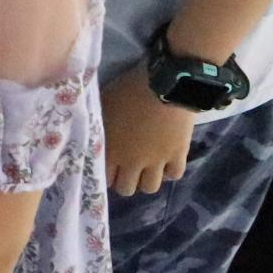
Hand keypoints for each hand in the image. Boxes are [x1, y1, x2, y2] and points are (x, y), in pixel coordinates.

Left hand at [102, 75, 197, 197]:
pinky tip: (167, 160)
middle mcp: (133, 162)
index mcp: (112, 150)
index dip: (108, 173)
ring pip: (150, 188)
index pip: (105, 178)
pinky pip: (174, 175)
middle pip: (127, 189)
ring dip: (147, 179)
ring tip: (148, 167)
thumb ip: (99, 126)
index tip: (111, 166)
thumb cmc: (128, 90)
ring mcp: (157, 161)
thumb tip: (94, 135)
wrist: (164, 84)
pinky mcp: (178, 154)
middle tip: (129, 168)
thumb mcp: (104, 105)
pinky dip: (170, 170)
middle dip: (126, 180)